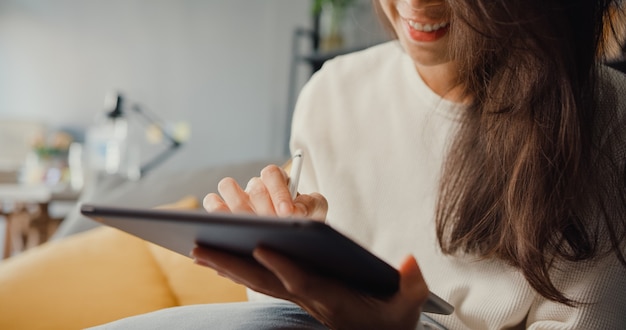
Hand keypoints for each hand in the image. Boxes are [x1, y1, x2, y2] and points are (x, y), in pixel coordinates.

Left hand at [192, 246, 428, 329]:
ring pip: (257, 282)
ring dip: (227, 266)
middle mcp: (310, 300)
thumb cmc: (391, 320)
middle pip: (266, 282)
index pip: (304, 282)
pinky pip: (261, 282)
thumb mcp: (409, 306)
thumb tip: (408, 260)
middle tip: (199, 247)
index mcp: (335, 300)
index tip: (261, 246)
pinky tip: (217, 259)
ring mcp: (299, 299)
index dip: (283, 266)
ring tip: (197, 248)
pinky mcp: (296, 295)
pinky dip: (237, 269)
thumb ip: (411, 285)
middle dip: (233, 264)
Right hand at [203, 164, 326, 220]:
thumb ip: (310, 205)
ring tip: (251, 227)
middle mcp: (257, 186)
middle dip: (265, 208)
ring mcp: (239, 198)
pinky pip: (212, 202)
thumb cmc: (306, 219)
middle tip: (273, 224)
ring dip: (239, 207)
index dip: (278, 192)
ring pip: (227, 186)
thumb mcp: (316, 210)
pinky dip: (216, 213)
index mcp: (279, 180)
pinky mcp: (224, 212)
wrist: (296, 238)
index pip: (272, 174)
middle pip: (254, 186)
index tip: (287, 213)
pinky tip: (229, 231)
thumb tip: (295, 212)